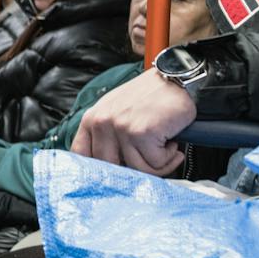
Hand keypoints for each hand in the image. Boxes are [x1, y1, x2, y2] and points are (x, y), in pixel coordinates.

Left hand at [72, 69, 192, 175]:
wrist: (177, 81)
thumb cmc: (150, 98)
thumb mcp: (117, 111)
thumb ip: (106, 135)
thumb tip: (107, 168)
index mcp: (91, 119)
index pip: (80, 154)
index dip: (96, 170)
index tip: (114, 176)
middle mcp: (101, 123)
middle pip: (109, 167)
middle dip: (134, 170)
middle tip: (151, 161)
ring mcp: (120, 128)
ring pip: (137, 169)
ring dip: (158, 165)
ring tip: (166, 147)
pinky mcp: (141, 133)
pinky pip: (155, 163)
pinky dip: (169, 158)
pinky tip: (173, 144)